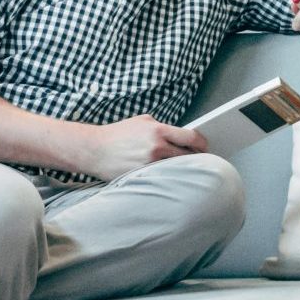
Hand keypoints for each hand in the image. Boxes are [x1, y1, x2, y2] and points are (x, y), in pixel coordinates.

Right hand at [82, 114, 204, 179]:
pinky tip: (172, 178)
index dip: (202, 143)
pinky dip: (168, 177)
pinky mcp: (142, 176)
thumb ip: (163, 127)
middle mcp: (156, 147)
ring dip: (184, 169)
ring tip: (189, 170)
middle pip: (188, 156)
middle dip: (195, 158)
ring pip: (177, 169)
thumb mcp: (142, 121)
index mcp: (158, 130)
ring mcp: (149, 164)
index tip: (205, 147)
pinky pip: (163, 178)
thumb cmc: (118, 134)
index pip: (191, 137)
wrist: (94, 149)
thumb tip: (182, 136)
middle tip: (200, 161)